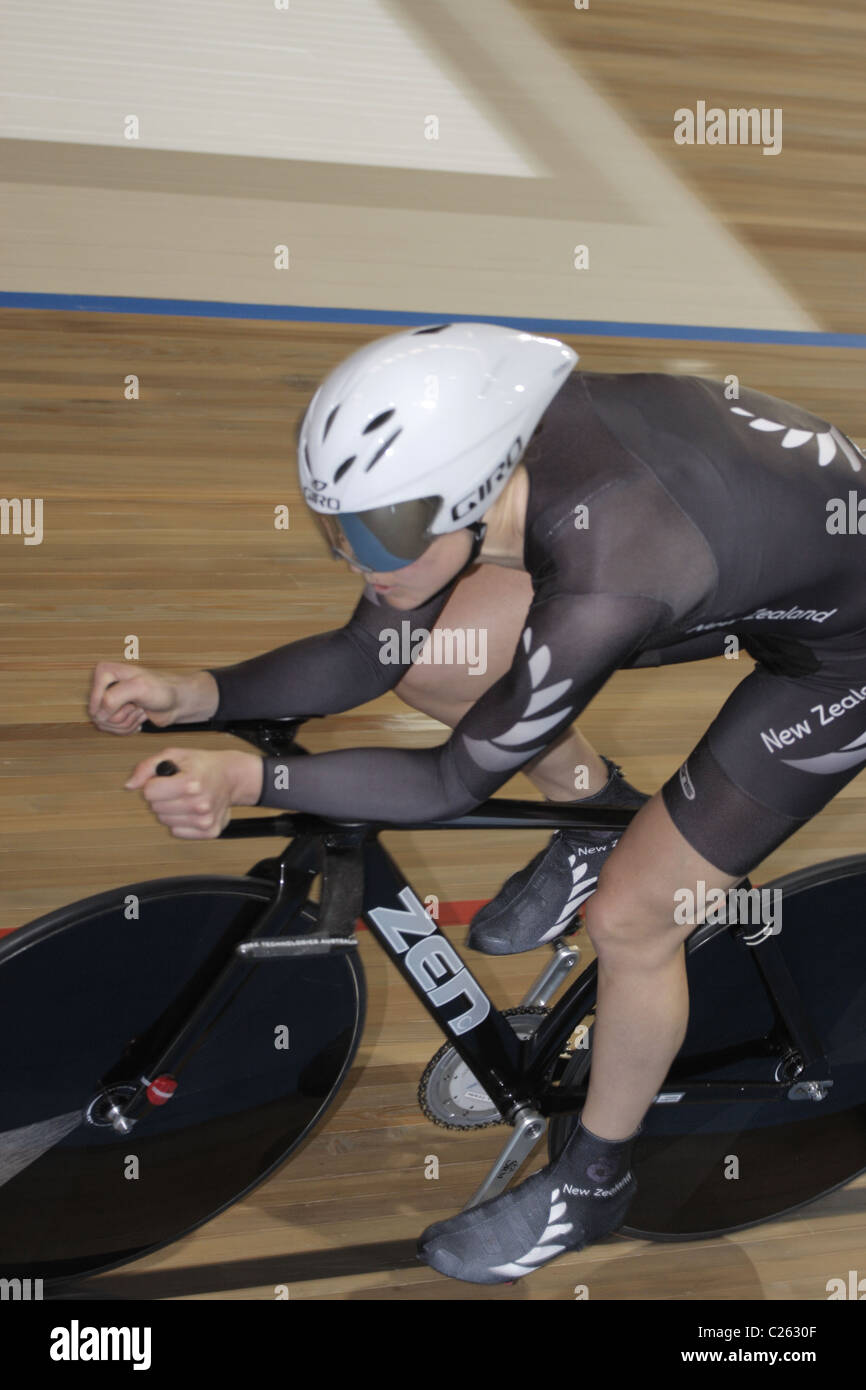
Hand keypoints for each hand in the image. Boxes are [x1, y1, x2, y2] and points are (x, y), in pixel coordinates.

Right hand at [89, 662, 217, 733]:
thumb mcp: (139, 688)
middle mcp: (103, 685)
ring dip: (127, 722)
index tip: (131, 700)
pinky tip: (139, 718)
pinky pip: (112, 731)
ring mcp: (108, 701)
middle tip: (138, 706)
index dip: (113, 707)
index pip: (96, 701)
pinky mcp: (115, 714)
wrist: (176, 702)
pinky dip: (128, 729)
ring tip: (140, 710)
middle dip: (123, 716)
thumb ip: (114, 697)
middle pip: (99, 716)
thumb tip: (98, 715)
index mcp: (104, 672)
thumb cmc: (163, 690)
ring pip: (105, 725)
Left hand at [124, 748, 263, 838]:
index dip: (154, 784)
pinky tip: (191, 810)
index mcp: (190, 783)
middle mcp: (199, 804)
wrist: (231, 776)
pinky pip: (178, 831)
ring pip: (165, 821)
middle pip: (156, 808)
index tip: (166, 779)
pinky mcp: (209, 831)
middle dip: (162, 797)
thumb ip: (147, 767)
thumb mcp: (174, 755)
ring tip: (185, 798)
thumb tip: (130, 785)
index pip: (149, 792)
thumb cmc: (202, 765)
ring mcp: (205, 820)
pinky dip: (180, 822)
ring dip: (170, 810)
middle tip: (177, 788)